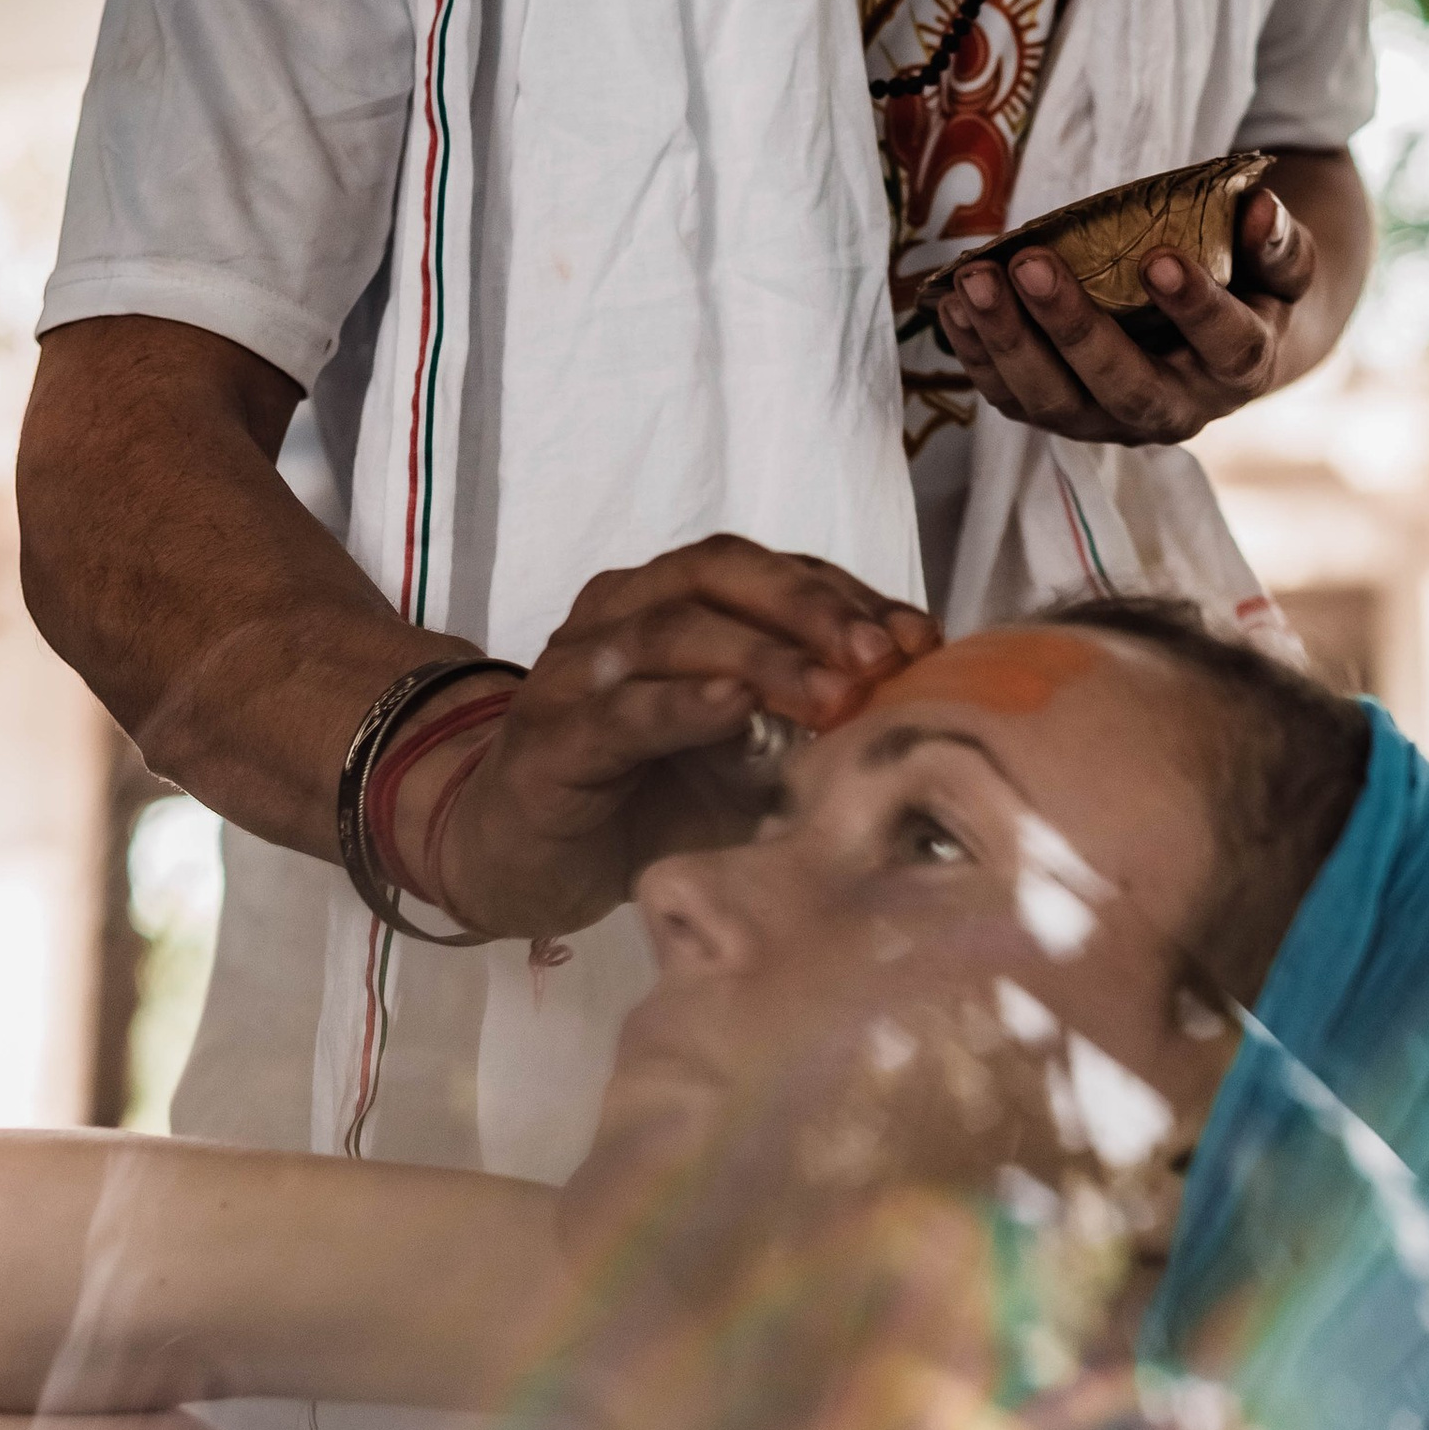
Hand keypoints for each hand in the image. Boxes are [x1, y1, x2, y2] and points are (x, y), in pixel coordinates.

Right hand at [396, 536, 933, 941]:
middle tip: (879, 657)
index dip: (844, 593)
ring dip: (763, 656)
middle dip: (811, 607)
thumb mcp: (738, 757)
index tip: (918, 638)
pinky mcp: (550, 741)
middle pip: (718, 573)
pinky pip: (620, 711)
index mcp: (667, 600)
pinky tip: (736, 712)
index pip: (765, 569)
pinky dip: (683, 706)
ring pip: (673, 631)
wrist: (510, 859)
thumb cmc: (639, 799)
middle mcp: (618, 615)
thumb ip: (804, 723)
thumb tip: (916, 715)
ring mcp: (575, 673)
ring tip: (833, 695)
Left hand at [935, 183, 1317, 447]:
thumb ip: (1277, 243)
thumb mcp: (1278, 265)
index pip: (1226, 346)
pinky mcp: (1064, 415)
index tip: (1159, 259)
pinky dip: (978, 356)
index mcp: (1239, 369)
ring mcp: (1113, 422)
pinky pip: (1014, 400)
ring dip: (1009, 342)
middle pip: (1125, 387)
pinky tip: (951, 304)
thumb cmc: (1249, 290)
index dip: (1195, 308)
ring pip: (1056, 403)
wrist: (1218, 348)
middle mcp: (1177, 411)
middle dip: (1072, 327)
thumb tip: (1261, 208)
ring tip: (973, 279)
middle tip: (1030, 264)